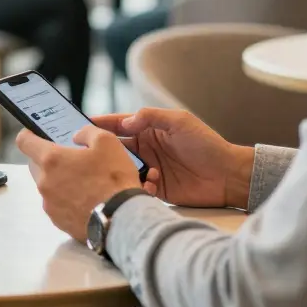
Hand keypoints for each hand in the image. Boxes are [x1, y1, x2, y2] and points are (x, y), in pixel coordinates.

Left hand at [16, 126, 145, 241]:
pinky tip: (85, 200)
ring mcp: (49, 204)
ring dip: (58, 180)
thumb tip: (77, 136)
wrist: (122, 219)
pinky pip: (56, 204)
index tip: (34, 134)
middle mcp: (44, 182)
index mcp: (51, 160)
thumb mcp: (107, 142)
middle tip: (69, 159)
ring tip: (83, 182)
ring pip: (46, 186)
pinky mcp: (58, 221)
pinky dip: (65, 200)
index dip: (29, 135)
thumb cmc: (114, 179)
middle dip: (47, 159)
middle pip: (35, 165)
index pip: (24, 142)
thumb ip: (87, 132)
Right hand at [91, 108, 254, 209]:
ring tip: (120, 172)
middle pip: (113, 149)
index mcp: (148, 130)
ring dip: (119, 171)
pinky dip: (137, 187)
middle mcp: (144, 149)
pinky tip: (149, 185)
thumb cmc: (207, 144)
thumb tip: (127, 120)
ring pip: (121, 170)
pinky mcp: (154, 189)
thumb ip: (153, 116)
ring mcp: (147, 169)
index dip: (98, 125)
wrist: (228, 176)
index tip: (78, 127)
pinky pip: (136, 188)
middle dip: (100, 151)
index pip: (117, 125)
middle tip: (84, 155)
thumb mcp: (180, 122)